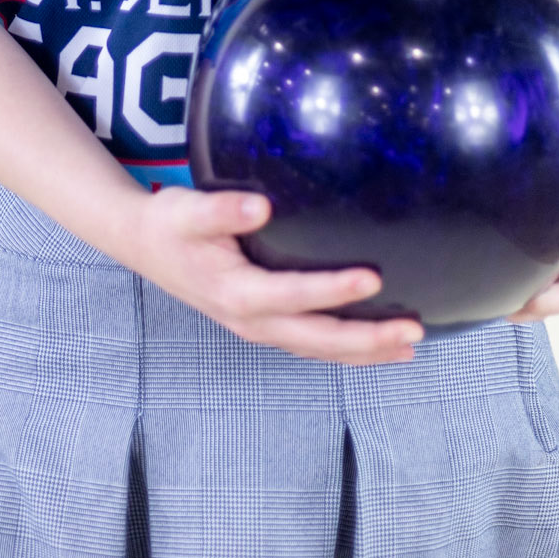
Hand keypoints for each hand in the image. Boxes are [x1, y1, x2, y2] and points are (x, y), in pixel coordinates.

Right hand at [129, 186, 424, 363]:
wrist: (145, 246)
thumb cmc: (170, 223)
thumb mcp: (187, 210)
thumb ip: (222, 209)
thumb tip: (261, 206)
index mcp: (236, 292)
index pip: (293, 295)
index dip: (333, 290)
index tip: (373, 278)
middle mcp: (250, 320)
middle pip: (317, 339)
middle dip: (367, 340)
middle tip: (413, 332)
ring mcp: (257, 328)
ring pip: (318, 349)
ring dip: (364, 351)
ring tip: (409, 347)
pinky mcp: (263, 324)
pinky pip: (310, 343)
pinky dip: (346, 348)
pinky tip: (375, 343)